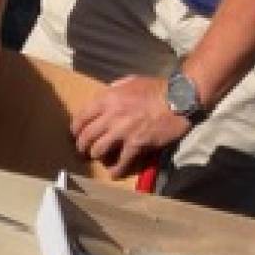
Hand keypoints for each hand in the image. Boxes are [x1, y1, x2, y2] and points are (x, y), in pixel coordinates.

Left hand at [70, 77, 187, 178]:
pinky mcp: (136, 144)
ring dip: (96, 155)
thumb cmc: (156, 88)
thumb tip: (105, 96)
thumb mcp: (130, 81)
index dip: (76, 128)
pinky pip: (121, 161)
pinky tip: (113, 174)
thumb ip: (114, 89)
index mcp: (107, 98)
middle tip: (83, 150)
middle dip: (82, 145)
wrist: (178, 99)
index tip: (76, 134)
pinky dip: (116, 170)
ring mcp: (123, 131)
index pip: (81, 116)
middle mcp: (111, 115)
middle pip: (87, 135)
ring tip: (98, 158)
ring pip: (99, 149)